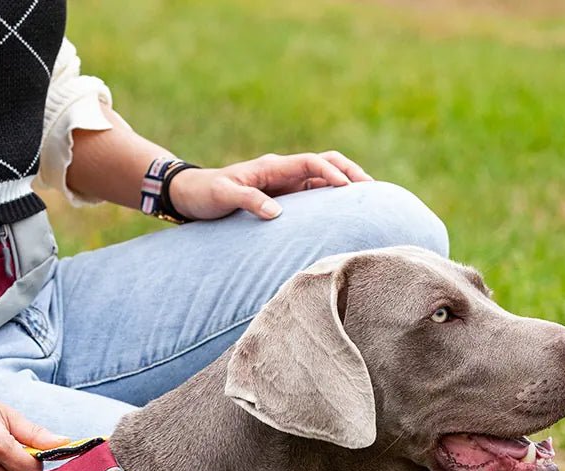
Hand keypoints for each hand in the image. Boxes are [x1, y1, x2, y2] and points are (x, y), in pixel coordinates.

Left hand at [167, 151, 373, 221]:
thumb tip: (278, 214)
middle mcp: (282, 171)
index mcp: (272, 167)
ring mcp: (283, 183)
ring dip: (345, 185)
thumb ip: (249, 201)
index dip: (331, 173)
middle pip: (325, 164)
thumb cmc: (206, 194)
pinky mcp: (281, 197)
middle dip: (350, 173)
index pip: (311, 163)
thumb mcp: (224, 197)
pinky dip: (331, 199)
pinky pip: (312, 194)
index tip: (348, 189)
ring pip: (322, 178)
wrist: (190, 196)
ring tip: (368, 200)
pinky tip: (343, 213)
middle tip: (373, 190)